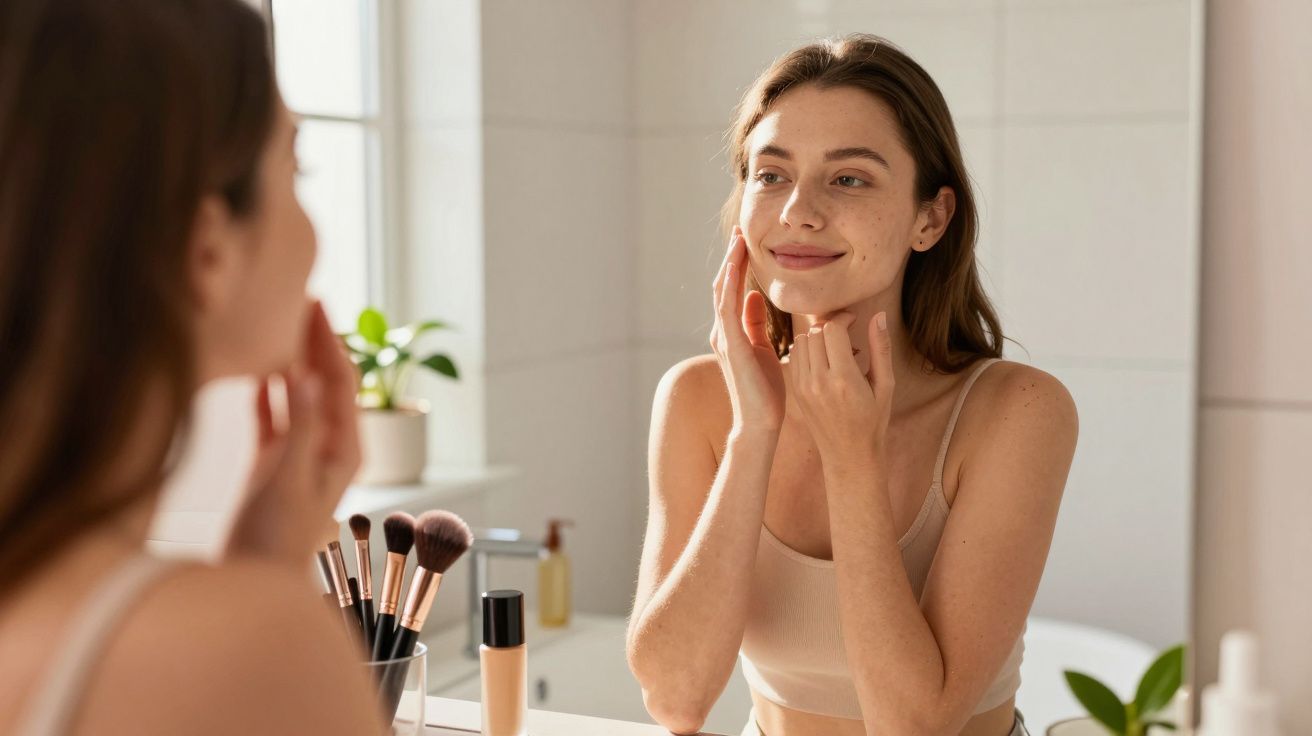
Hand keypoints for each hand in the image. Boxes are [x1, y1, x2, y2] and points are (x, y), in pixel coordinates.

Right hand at [224, 301, 361, 564]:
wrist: (251, 583)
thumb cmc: (276, 540)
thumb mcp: (291, 479)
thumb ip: (302, 428)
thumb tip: (311, 376)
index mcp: (345, 448)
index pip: (342, 382)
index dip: (329, 341)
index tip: (314, 303)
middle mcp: (328, 444)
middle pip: (323, 380)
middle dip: (313, 340)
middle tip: (296, 295)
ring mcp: (300, 450)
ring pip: (297, 393)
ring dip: (288, 358)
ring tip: (275, 318)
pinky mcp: (272, 460)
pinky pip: (271, 413)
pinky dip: (264, 389)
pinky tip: (252, 365)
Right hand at [710, 228, 785, 433]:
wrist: (760, 423)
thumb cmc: (766, 392)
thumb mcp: (764, 348)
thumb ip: (756, 323)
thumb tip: (756, 296)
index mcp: (731, 333)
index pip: (733, 291)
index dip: (738, 266)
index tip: (746, 242)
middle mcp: (722, 332)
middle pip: (724, 285)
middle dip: (731, 258)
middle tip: (740, 231)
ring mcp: (723, 338)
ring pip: (723, 291)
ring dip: (730, 264)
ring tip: (739, 240)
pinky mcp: (730, 344)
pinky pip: (727, 306)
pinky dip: (731, 283)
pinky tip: (737, 265)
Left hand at [789, 311, 894, 468]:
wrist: (849, 455)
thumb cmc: (873, 421)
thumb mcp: (885, 386)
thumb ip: (881, 348)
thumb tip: (879, 316)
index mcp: (843, 379)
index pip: (832, 330)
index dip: (844, 318)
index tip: (854, 320)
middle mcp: (819, 381)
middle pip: (815, 333)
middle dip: (831, 326)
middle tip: (846, 333)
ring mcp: (803, 387)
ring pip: (801, 342)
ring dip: (817, 337)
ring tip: (835, 348)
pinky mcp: (795, 391)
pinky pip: (794, 357)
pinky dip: (807, 351)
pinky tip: (823, 360)